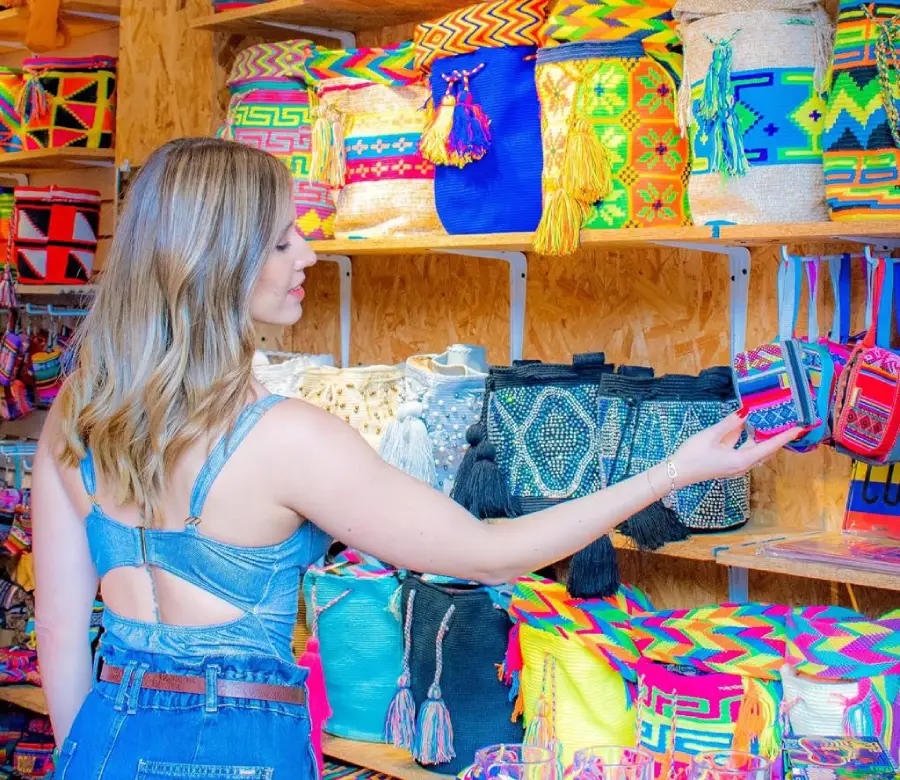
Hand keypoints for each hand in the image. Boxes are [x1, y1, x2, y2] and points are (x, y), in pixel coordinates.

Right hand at [671, 412, 800, 486]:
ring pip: (756, 450)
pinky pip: (746, 450)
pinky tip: (748, 427)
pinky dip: (750, 439)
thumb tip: (747, 411)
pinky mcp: (728, 463)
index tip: (800, 428)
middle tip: (790, 423)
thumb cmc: (693, 455)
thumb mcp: (712, 435)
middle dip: (778, 437)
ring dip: (764, 438)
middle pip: (766, 450)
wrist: (677, 472)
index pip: (769, 447)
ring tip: (771, 423)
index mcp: (742, 460)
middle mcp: (743, 465)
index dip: (785, 437)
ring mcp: (736, 466)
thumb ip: (731, 423)